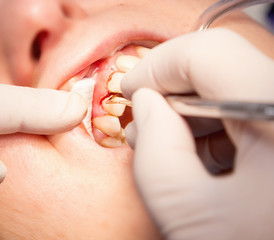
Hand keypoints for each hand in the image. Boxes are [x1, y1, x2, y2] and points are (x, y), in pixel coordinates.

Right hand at [121, 28, 273, 238]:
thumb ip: (154, 150)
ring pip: (242, 88)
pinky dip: (225, 128)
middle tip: (146, 125)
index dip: (158, 66)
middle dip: (175, 93)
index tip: (133, 90)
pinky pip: (258, 112)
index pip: (209, 54)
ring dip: (198, 113)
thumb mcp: (191, 215)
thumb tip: (145, 106)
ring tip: (174, 150)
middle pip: (226, 68)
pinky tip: (209, 159)